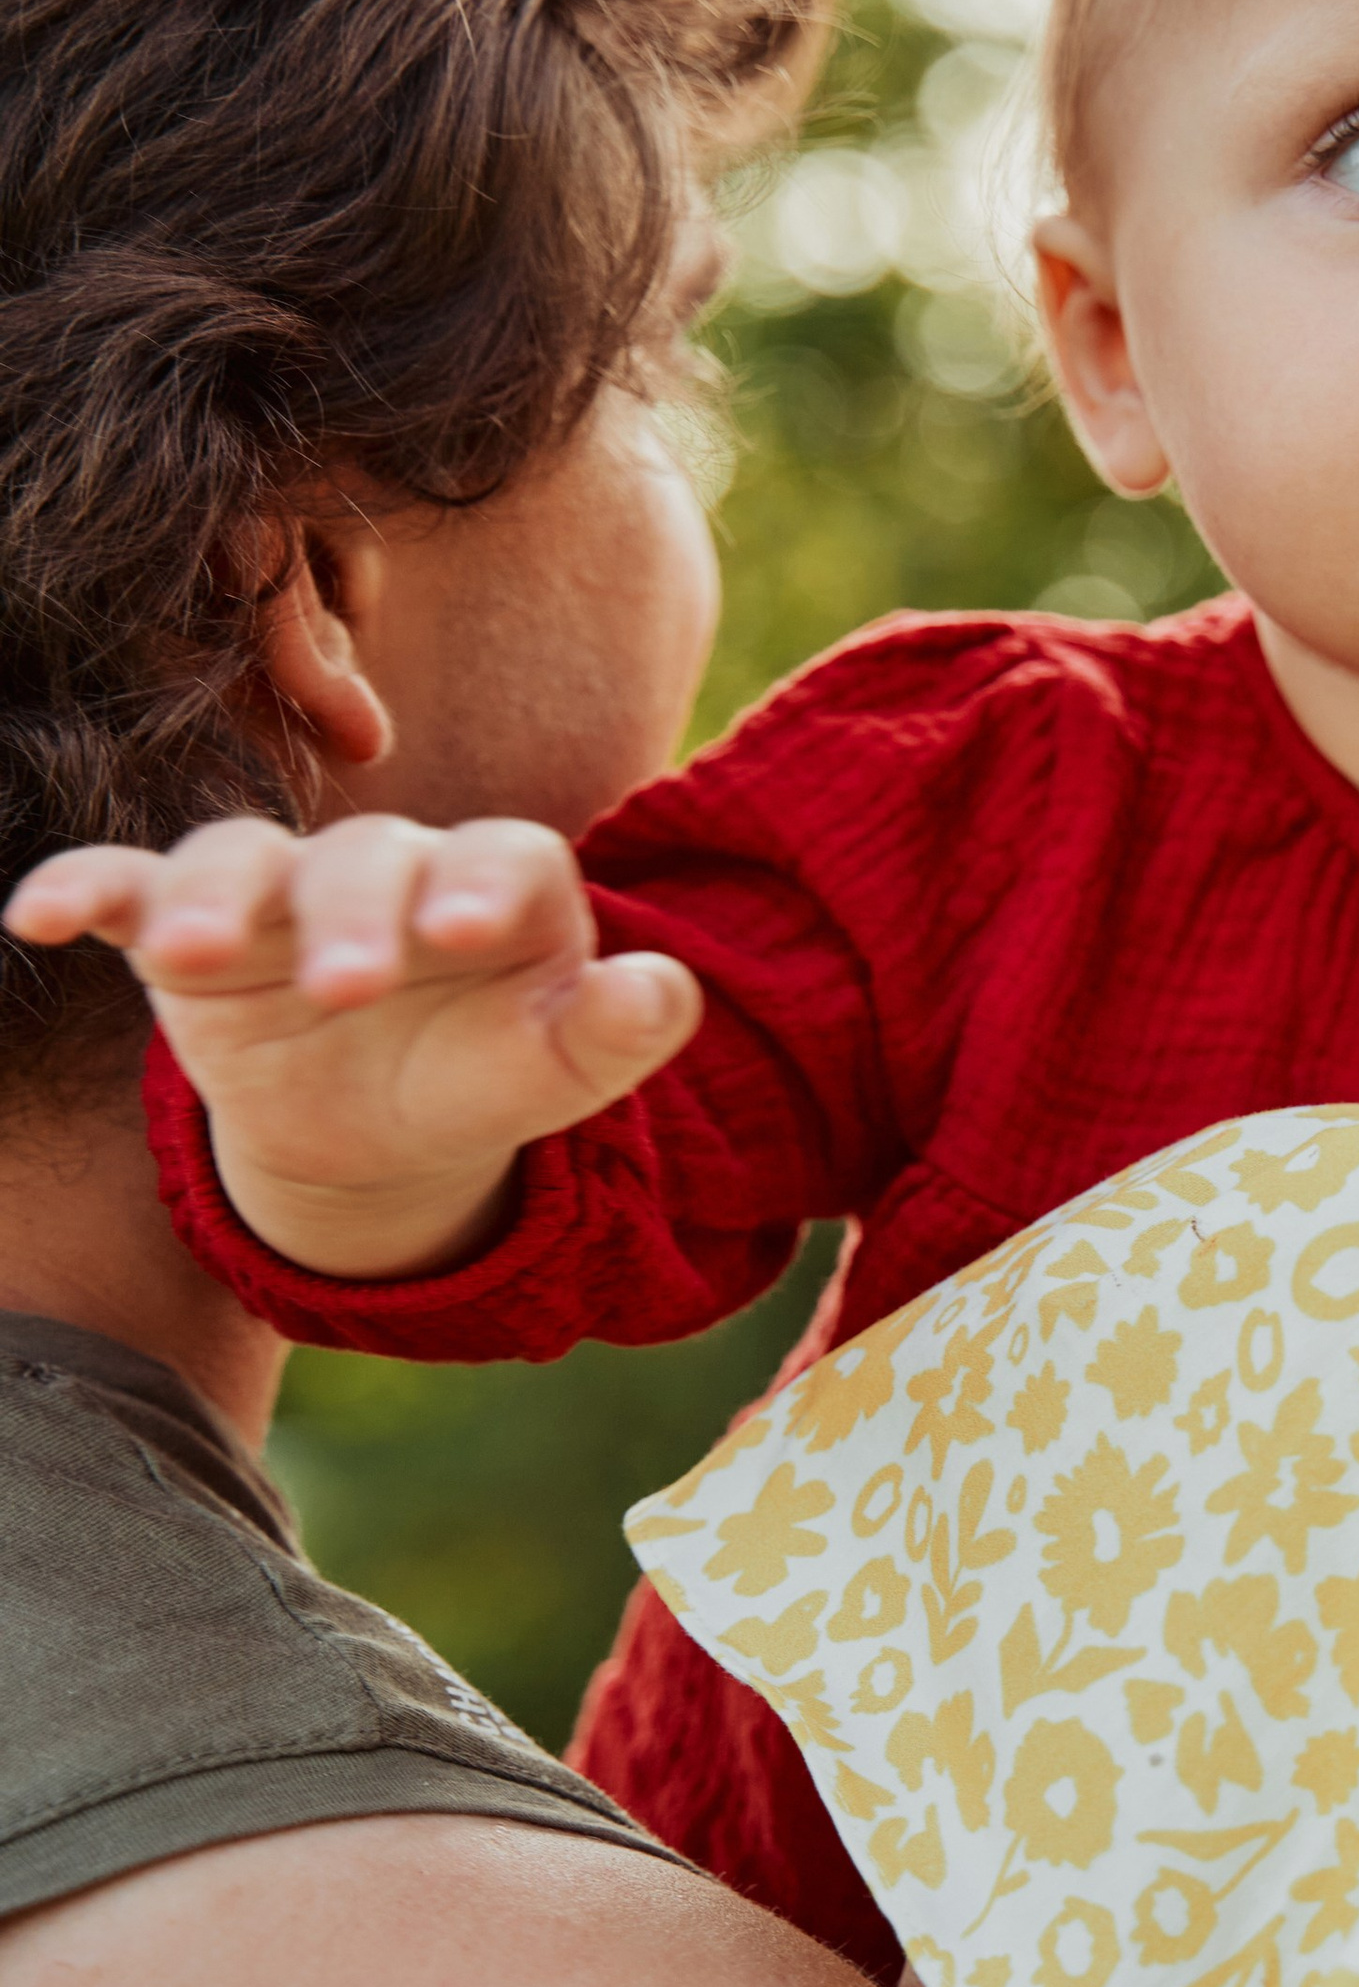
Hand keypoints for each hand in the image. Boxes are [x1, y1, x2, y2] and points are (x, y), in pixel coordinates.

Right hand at [4, 816, 701, 1278]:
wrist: (378, 1130)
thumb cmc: (481, 1080)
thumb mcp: (557, 1074)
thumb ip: (615, 1033)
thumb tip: (669, 990)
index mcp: (496, 883)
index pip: (500, 856)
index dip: (481, 883)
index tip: (462, 936)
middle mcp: (384, 863)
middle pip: (365, 858)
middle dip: (350, 915)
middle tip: (343, 986)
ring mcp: (277, 886)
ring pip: (237, 859)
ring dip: (210, 899)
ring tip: (190, 957)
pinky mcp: (182, 923)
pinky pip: (124, 886)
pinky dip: (78, 888)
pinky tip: (33, 916)